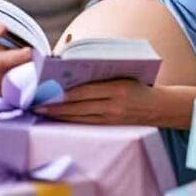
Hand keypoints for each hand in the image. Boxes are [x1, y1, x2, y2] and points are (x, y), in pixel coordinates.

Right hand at [0, 22, 32, 93]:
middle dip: (32, 63)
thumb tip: (8, 27)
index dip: (33, 50)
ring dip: (26, 73)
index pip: (26, 57)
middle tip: (33, 56)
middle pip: (28, 72)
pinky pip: (14, 89)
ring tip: (24, 65)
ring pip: (23, 82)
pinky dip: (18, 82)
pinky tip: (16, 74)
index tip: (33, 47)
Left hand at [34, 79, 160, 125]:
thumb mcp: (123, 73)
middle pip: (78, 107)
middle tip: (36, 106)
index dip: (63, 93)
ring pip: (79, 118)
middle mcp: (114, 106)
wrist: (159, 106)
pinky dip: (70, 121)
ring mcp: (112, 119)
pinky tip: (58, 118)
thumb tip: (72, 68)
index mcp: (117, 88)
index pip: (84, 91)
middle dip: (55, 107)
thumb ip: (101, 72)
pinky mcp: (110, 126)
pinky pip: (86, 124)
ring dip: (59, 116)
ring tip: (42, 113)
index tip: (45, 92)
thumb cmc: (139, 83)